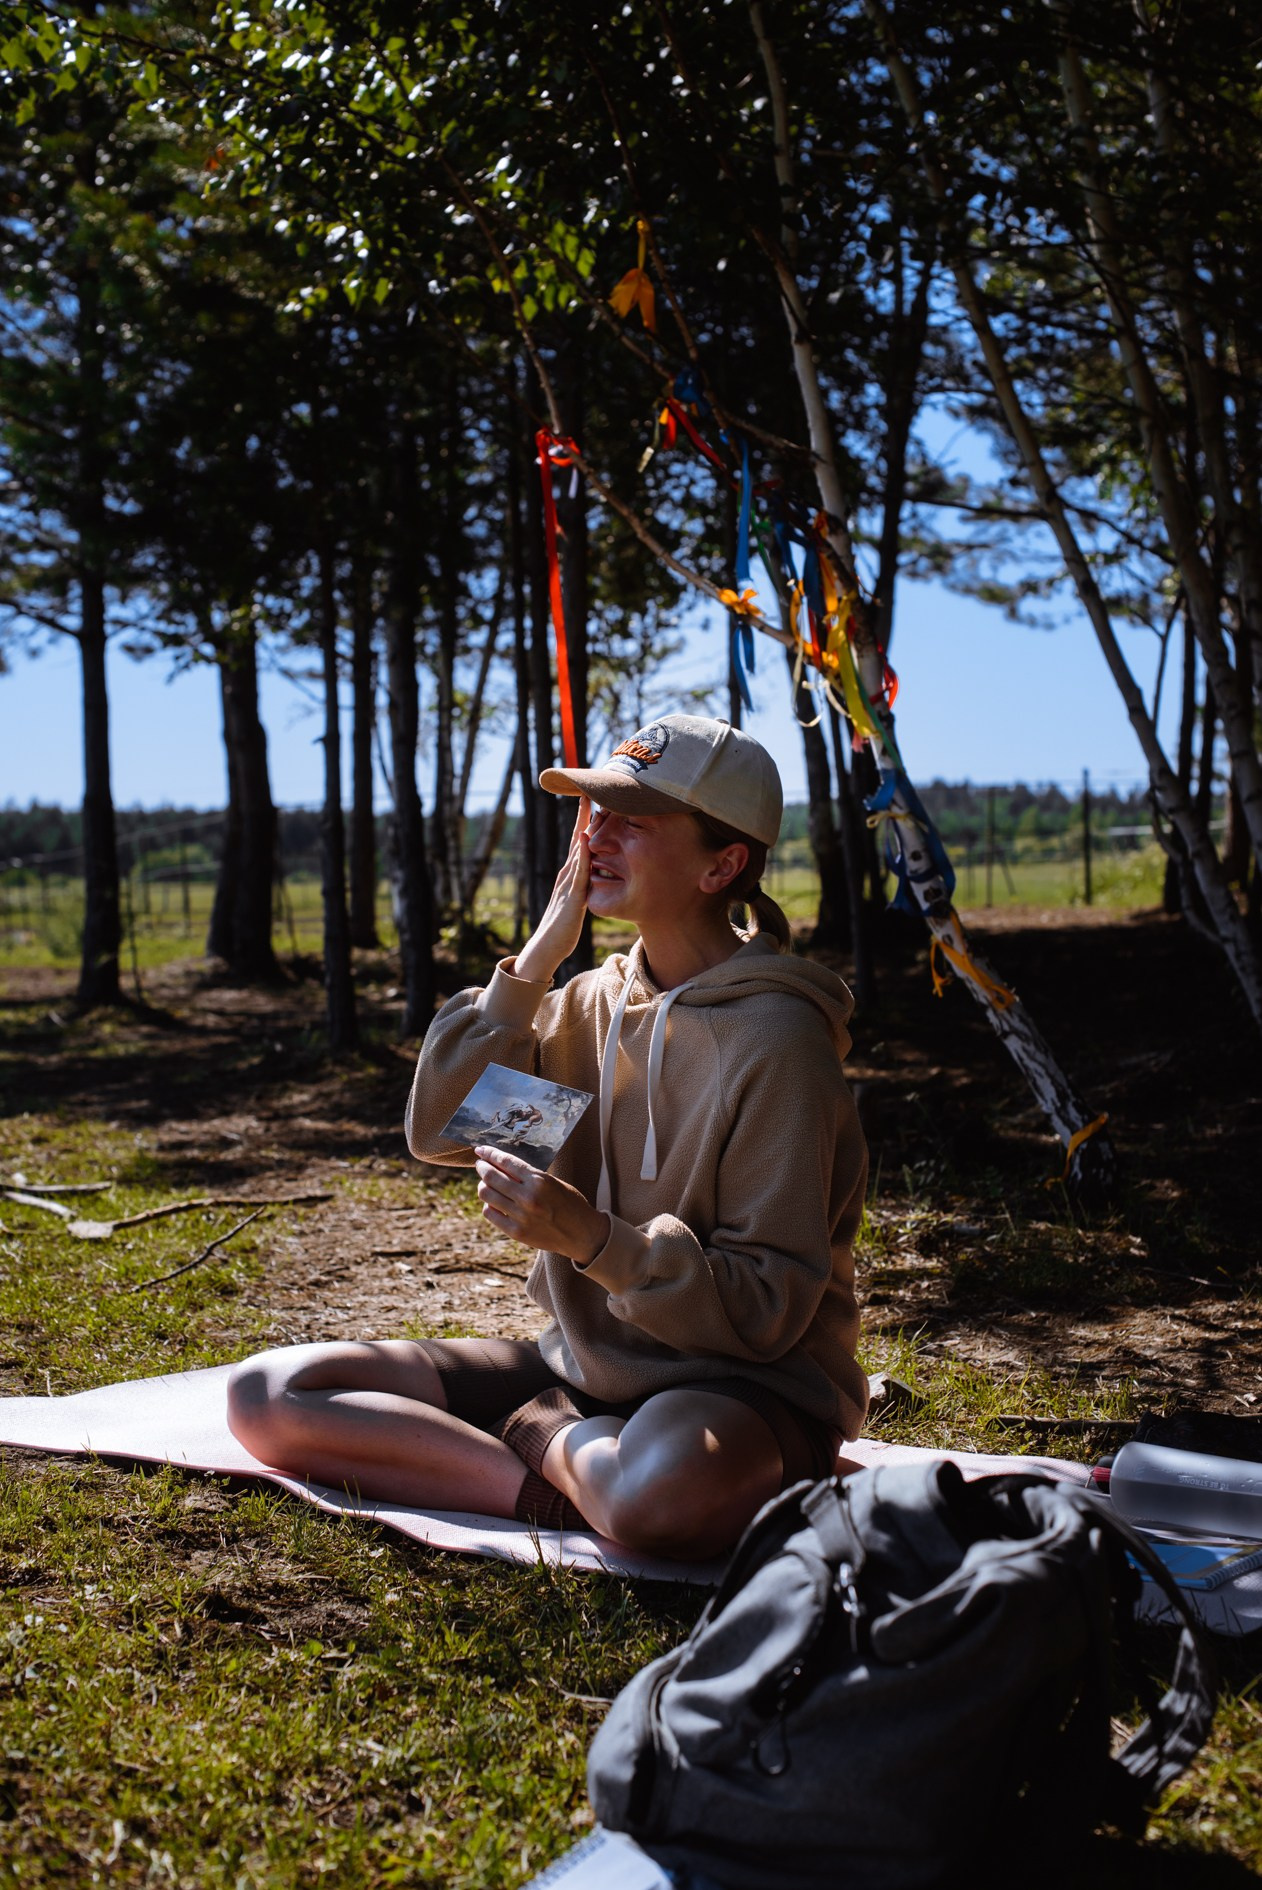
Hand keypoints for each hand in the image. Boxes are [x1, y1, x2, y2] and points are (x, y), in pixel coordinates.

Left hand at [474, 1145, 608, 1264]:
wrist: (581, 1234)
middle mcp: (528, 1198)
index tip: (481, 1150)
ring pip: (486, 1194)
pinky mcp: (516, 1232)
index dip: (490, 1153)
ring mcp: (521, 1216)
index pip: (506, 1161)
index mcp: (540, 1180)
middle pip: (491, 1177)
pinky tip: (494, 1202)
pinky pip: (490, 1213)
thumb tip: (499, 1164)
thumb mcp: (553, 1181)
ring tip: (487, 1183)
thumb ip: (528, 1175)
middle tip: (481, 1164)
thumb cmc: (570, 1203)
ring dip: (483, 1185)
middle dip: (482, 1167)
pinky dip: (488, 1204)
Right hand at [513, 797, 591, 983]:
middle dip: (583, 814)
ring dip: (584, 829)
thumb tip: (595, 873)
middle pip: (577, 838)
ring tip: (590, 806)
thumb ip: (585, 885)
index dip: (586, 819)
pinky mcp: (572, 899)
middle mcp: (568, 873)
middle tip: (589, 788)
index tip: (592, 797)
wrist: (547, 947)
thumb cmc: (563, 926)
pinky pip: (578, 874)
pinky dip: (582, 857)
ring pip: (578, 851)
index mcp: (571, 873)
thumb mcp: (578, 900)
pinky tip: (585, 843)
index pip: (580, 841)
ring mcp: (568, 884)